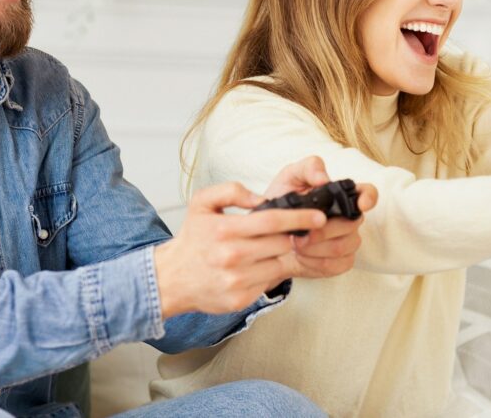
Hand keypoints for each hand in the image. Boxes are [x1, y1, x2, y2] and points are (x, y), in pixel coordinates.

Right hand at [153, 181, 325, 317]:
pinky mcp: (240, 300)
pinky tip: (254, 266)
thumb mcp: (202, 202)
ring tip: (264, 249)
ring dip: (279, 254)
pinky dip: (268, 271)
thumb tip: (262, 199)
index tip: (319, 217)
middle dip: (289, 236)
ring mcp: (237, 280)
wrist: (171, 278)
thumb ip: (232, 191)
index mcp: (224, 230)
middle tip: (283, 233)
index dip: (300, 218)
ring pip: (279, 263)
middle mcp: (231, 256)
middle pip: (281, 243)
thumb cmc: (193, 238)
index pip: (272, 221)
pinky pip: (268, 281)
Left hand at [262, 156, 377, 279]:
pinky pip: (334, 265)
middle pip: (351, 225)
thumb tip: (323, 179)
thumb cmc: (282, 204)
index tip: (361, 205)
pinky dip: (313, 262)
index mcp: (341, 196)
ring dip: (314, 247)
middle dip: (322, 231)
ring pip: (341, 247)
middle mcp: (349, 219)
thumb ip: (308, 169)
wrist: (268, 236)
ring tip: (296, 243)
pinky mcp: (340, 262)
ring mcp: (347, 241)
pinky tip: (302, 256)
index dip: (369, 198)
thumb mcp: (290, 178)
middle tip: (299, 233)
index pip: (367, 193)